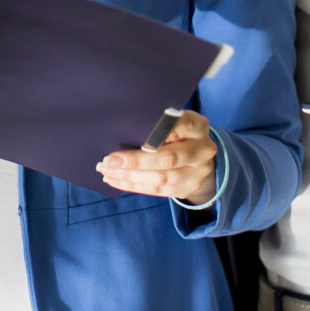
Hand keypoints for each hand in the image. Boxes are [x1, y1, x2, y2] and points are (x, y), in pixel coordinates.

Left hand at [96, 110, 218, 205]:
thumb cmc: (178, 130)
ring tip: (106, 171)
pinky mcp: (187, 188)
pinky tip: (115, 180)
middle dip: (135, 161)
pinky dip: (134, 186)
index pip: (182, 123)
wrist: (199, 154)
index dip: (158, 129)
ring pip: (161, 178)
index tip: (130, 129)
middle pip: (168, 158)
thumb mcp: (174, 119)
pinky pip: (157, 190)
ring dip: (130, 177)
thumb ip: (158, 122)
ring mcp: (197, 173)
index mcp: (198, 127)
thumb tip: (124, 127)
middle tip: (108, 160)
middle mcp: (202, 150)